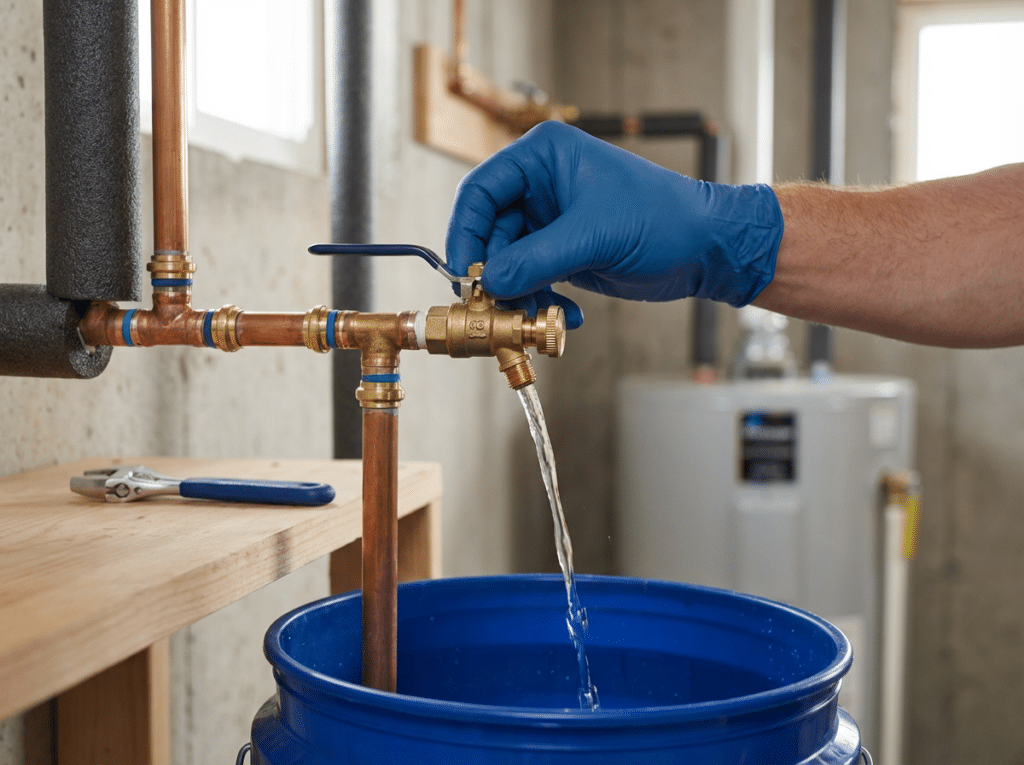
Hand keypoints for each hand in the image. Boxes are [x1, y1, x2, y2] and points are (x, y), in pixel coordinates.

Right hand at [445, 121, 783, 328]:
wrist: (705, 249)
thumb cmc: (663, 219)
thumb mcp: (594, 236)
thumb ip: (535, 259)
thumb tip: (488, 282)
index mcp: (543, 156)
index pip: (481, 191)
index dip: (466, 232)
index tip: (463, 272)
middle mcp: (541, 185)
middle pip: (489, 232)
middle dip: (493, 273)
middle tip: (495, 305)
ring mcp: (550, 221)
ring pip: (507, 262)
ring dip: (518, 294)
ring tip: (536, 315)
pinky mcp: (561, 252)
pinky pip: (530, 279)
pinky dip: (538, 301)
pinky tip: (564, 314)